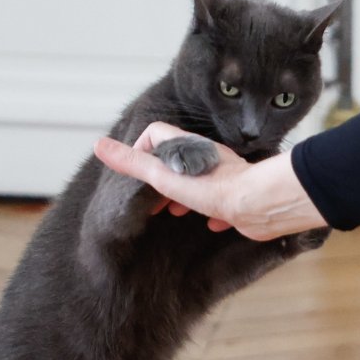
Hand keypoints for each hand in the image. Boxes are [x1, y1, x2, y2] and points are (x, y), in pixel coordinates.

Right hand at [94, 122, 327, 240]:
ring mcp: (223, 177)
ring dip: (184, 196)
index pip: (156, 134)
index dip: (142, 150)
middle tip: (153, 201)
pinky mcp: (239, 198)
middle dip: (162, 179)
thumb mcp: (164, 176)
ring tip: (176, 213)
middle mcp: (207, 158)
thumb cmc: (213, 189)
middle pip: (178, 159)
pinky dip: (212, 212)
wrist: (260, 205)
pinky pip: (223, 201)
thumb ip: (134, 163)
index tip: (137, 173)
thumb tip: (100, 146)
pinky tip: (210, 225)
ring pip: (199, 181)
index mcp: (187, 148)